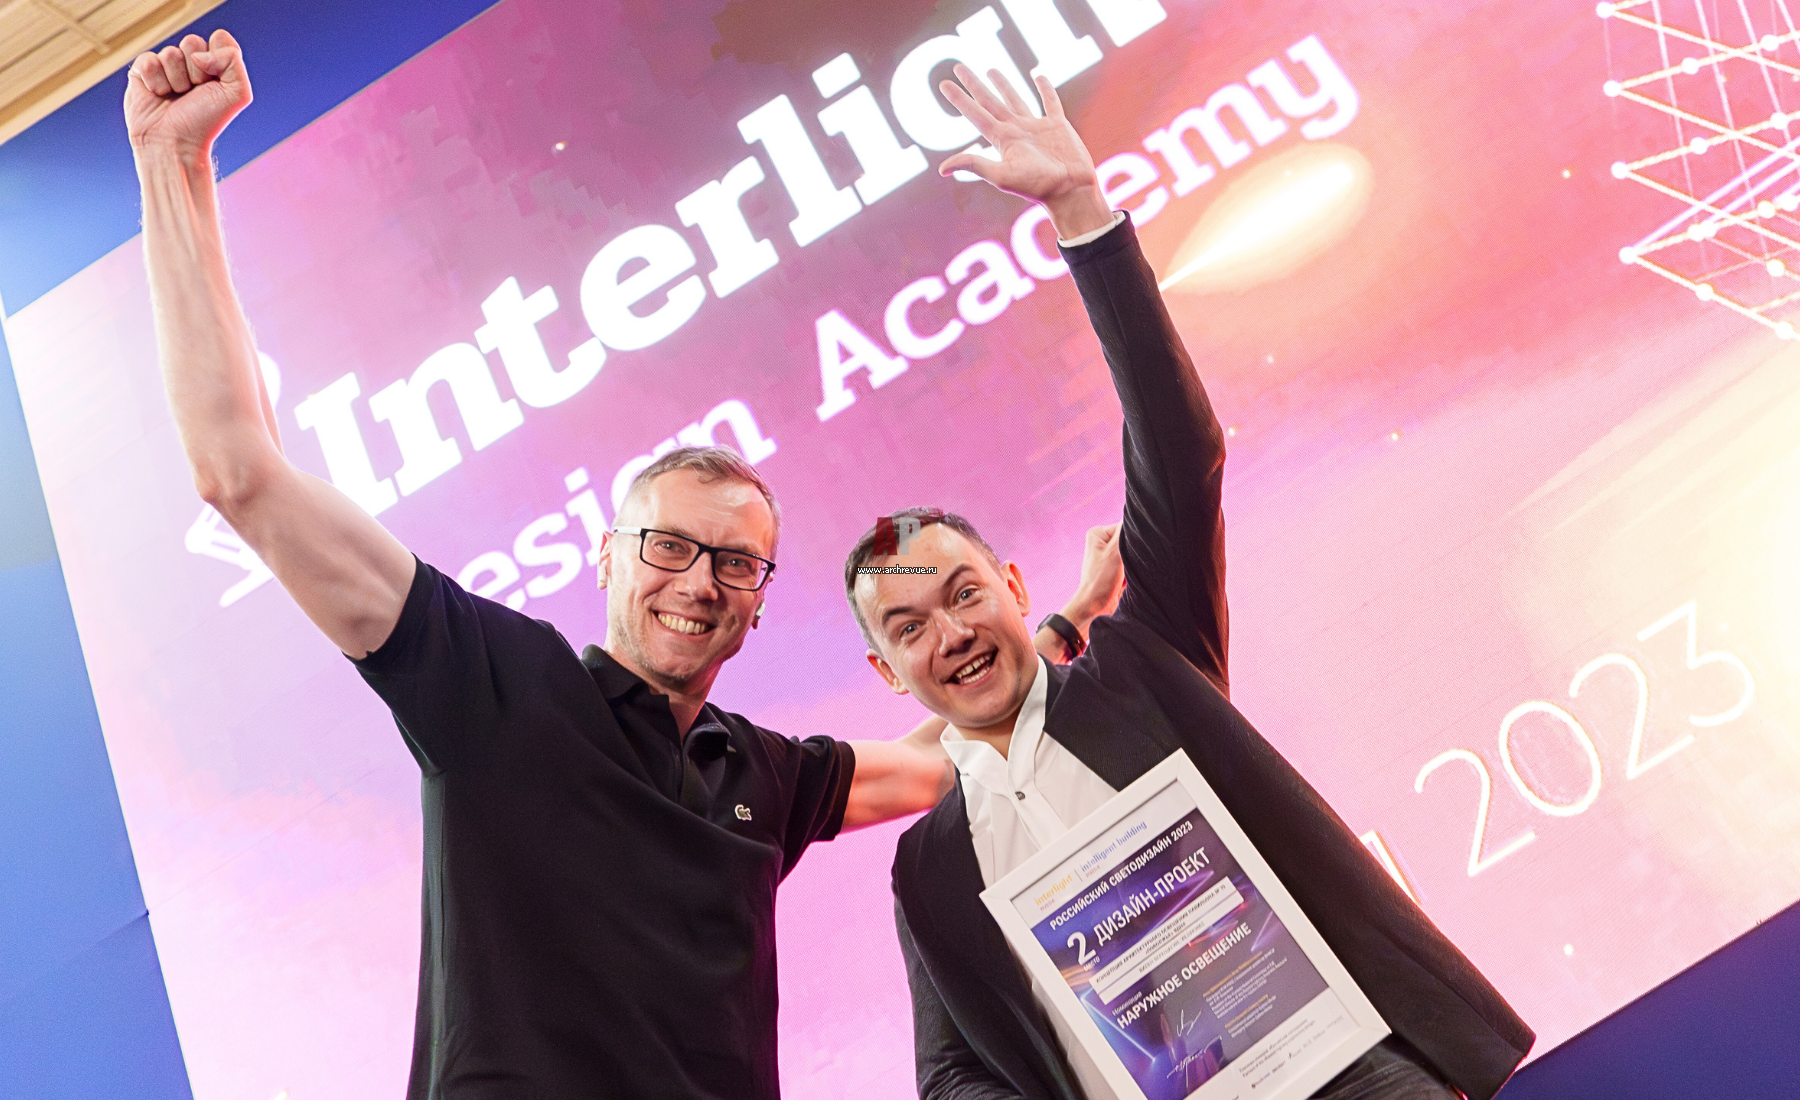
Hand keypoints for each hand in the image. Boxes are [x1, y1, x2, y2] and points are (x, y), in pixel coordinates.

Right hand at [125, 30, 251, 157]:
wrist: (175, 142)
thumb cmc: (206, 121)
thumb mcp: (237, 93)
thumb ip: (232, 61)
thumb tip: (198, 53)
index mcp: (216, 65)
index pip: (219, 39)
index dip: (218, 59)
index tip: (217, 82)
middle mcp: (191, 63)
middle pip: (192, 42)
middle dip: (196, 71)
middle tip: (194, 92)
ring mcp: (166, 66)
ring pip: (170, 53)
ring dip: (176, 80)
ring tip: (176, 97)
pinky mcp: (143, 71)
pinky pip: (149, 60)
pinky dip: (156, 81)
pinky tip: (158, 95)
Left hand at [936, 64, 1113, 238]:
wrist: (1071, 191)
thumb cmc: (1038, 186)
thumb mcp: (1002, 176)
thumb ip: (975, 166)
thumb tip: (941, 169)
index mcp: (1002, 140)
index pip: (975, 114)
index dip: (959, 99)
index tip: (943, 84)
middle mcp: (1016, 131)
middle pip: (990, 102)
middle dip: (974, 85)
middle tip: (959, 67)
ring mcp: (1037, 127)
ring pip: (1016, 99)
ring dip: (1003, 85)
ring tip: (990, 70)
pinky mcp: (1058, 126)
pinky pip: (1050, 102)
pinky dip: (1045, 88)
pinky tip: (1038, 76)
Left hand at [1063, 523, 1123, 629]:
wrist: (1095, 606)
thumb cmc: (1101, 580)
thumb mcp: (1115, 552)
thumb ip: (1125, 533)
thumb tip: (1136, 516)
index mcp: (1098, 533)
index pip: (1124, 527)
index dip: (1131, 540)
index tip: (1126, 554)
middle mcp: (1102, 542)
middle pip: (1128, 541)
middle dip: (1131, 554)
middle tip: (1124, 566)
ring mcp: (1108, 556)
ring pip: (1131, 554)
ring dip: (1132, 565)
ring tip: (1123, 575)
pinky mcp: (1115, 569)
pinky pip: (1130, 566)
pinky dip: (1131, 573)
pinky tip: (1125, 581)